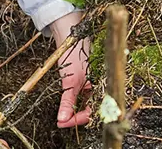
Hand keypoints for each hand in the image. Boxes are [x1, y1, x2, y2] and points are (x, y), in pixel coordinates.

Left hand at [50, 11, 91, 127]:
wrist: (71, 38)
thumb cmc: (74, 56)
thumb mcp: (70, 81)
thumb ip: (67, 101)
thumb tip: (62, 119)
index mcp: (101, 89)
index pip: (91, 113)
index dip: (76, 120)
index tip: (61, 123)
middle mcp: (99, 89)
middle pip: (90, 111)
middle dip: (75, 118)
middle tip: (60, 122)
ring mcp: (93, 86)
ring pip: (86, 106)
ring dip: (74, 113)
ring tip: (62, 117)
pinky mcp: (86, 83)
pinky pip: (82, 99)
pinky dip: (74, 105)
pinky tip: (66, 108)